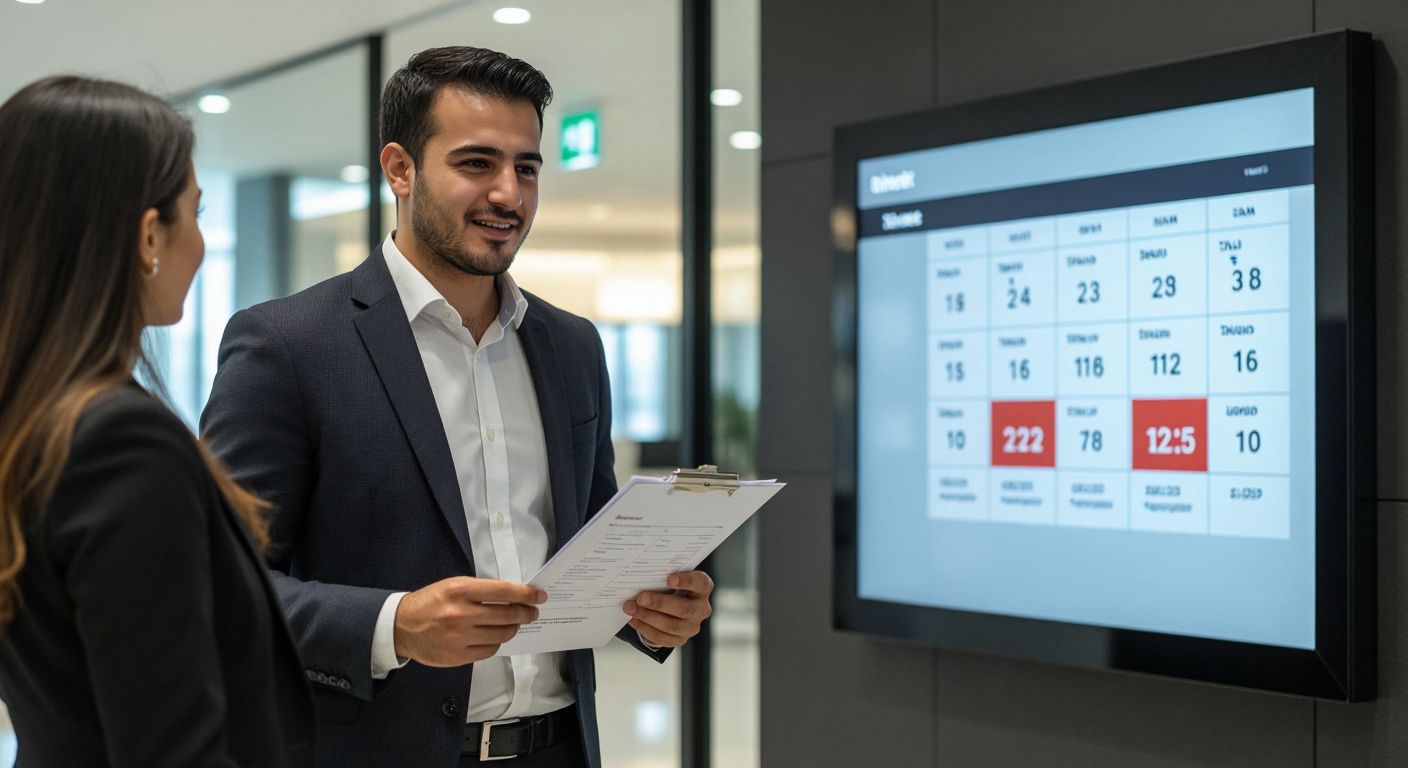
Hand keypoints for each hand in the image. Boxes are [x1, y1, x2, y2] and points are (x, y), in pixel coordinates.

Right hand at [393, 577, 545, 666]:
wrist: (401, 626)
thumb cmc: (431, 602)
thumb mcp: (454, 586)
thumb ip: (482, 591)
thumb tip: (514, 596)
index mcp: (460, 590)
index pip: (503, 591)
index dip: (526, 594)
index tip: (539, 596)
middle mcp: (460, 614)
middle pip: (507, 615)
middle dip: (526, 613)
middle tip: (532, 612)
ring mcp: (459, 637)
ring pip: (501, 635)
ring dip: (512, 628)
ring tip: (513, 623)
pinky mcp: (457, 656)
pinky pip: (489, 651)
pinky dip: (496, 643)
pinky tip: (494, 636)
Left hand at [623, 571, 713, 648]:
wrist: (670, 607)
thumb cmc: (670, 587)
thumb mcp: (670, 579)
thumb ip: (662, 578)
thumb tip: (640, 579)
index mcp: (703, 588)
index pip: (700, 583)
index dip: (686, 581)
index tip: (669, 579)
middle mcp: (701, 608)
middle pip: (684, 608)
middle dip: (660, 603)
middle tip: (640, 598)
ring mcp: (693, 626)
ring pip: (672, 625)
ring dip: (648, 617)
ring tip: (631, 609)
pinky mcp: (680, 639)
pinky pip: (663, 637)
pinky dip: (646, 629)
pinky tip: (634, 620)